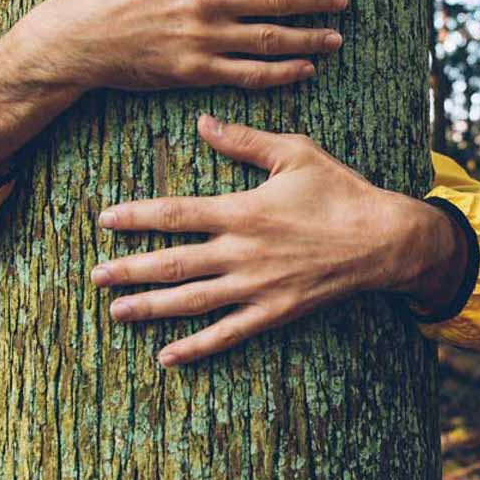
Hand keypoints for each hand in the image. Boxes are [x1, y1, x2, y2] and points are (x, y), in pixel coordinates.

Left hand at [92, 116, 466, 365]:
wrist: (383, 240)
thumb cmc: (340, 191)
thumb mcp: (294, 152)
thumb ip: (244, 140)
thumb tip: (202, 122)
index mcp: (241, 210)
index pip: (175, 213)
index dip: (136, 216)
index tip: (104, 220)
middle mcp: (241, 252)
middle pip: (172, 263)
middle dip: (129, 269)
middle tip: (95, 276)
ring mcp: (255, 287)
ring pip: (191, 301)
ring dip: (150, 308)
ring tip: (116, 313)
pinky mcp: (273, 313)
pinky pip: (227, 334)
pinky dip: (195, 347)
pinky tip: (166, 356)